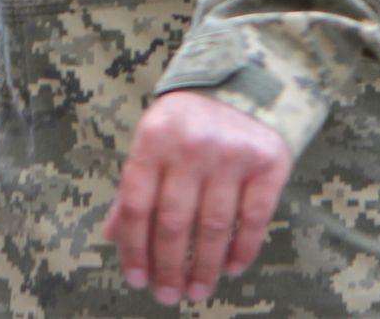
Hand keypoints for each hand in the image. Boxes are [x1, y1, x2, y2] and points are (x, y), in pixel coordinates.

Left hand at [102, 90, 290, 306]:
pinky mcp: (267, 162)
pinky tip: (233, 268)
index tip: (137, 280)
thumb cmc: (186, 121)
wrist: (241, 83)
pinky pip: (253, 217)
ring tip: (198, 291)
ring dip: (205, 267)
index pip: (138, 205)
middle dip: (169, 267)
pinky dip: (242, 248)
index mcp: (154, 140)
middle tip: (168, 296)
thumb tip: (113, 237)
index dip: (135, 248)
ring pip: (214, 226)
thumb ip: (134, 187)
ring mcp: (231, 154)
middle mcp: (191, 146)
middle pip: (175, 222)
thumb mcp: (152, 141)